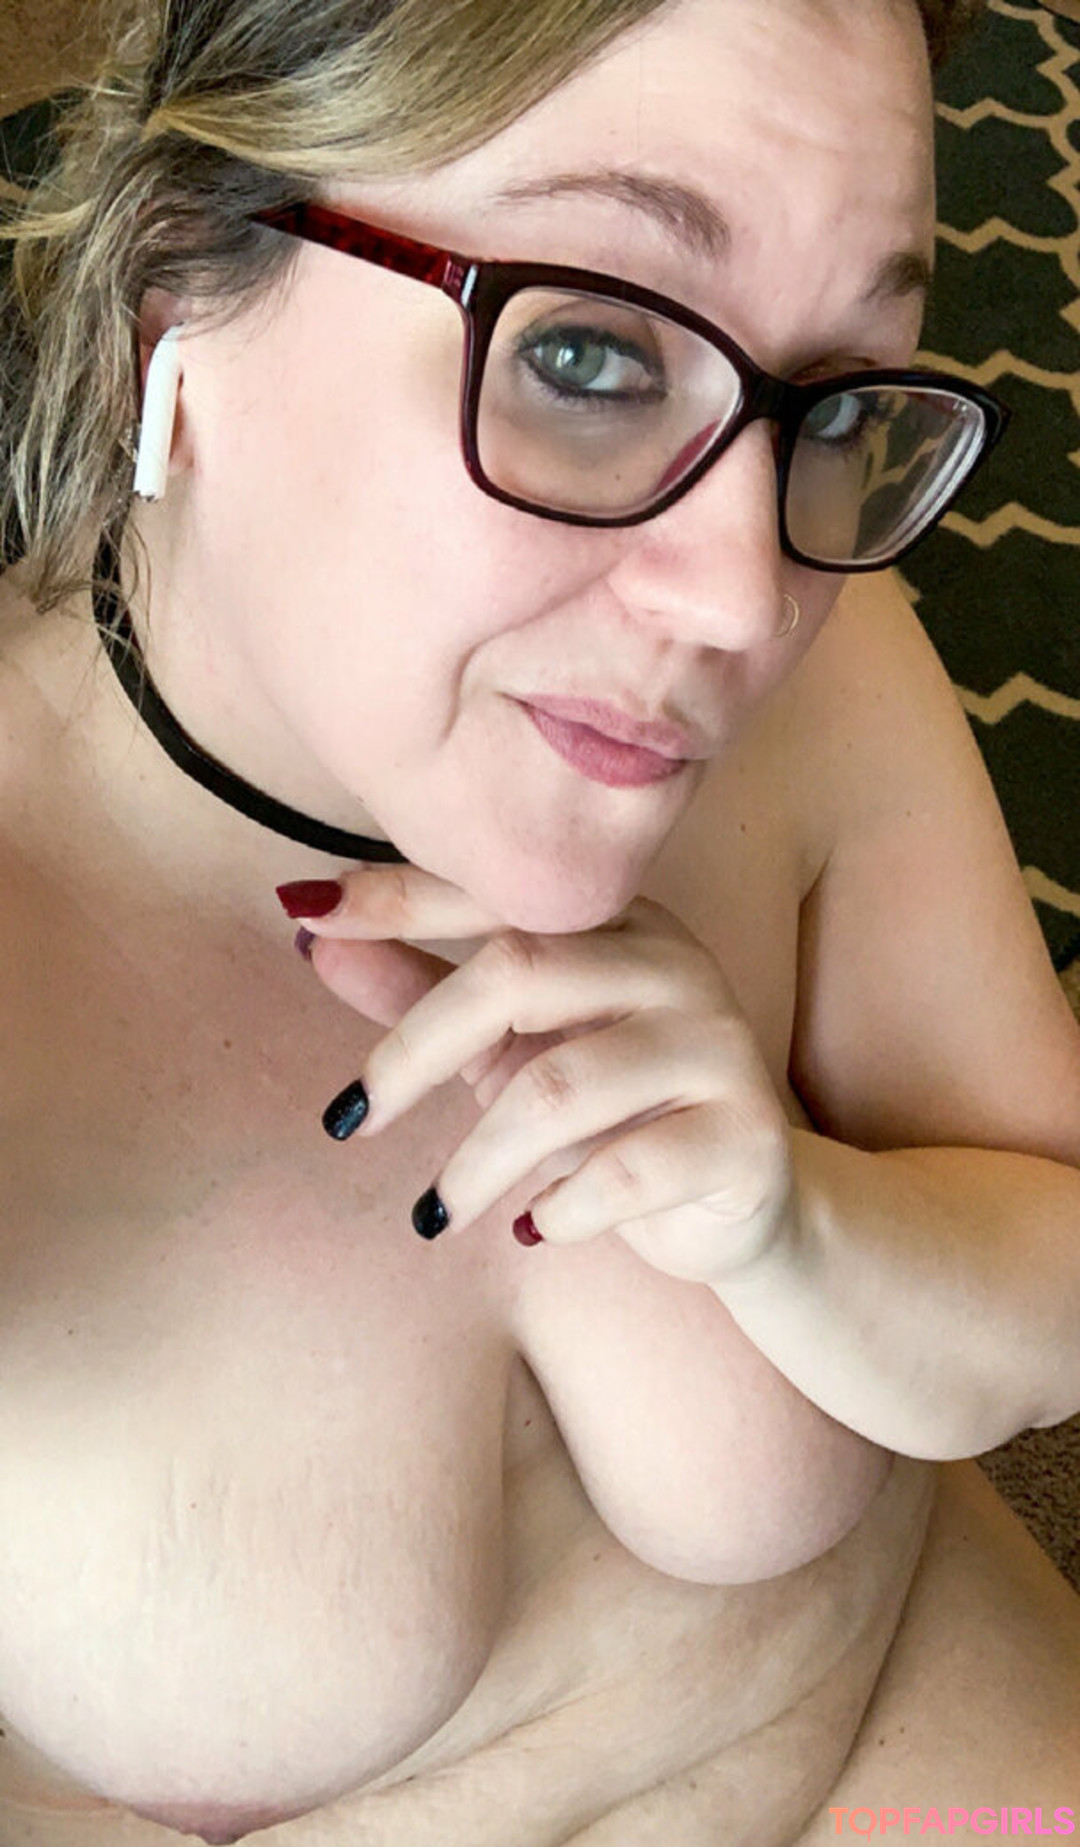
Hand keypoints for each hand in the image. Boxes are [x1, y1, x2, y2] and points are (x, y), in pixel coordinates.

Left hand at [279, 867, 796, 1285]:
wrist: (745, 1204)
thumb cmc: (612, 1116)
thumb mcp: (506, 1050)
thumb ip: (420, 990)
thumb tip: (313, 937)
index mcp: (617, 923)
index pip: (495, 894)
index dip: (397, 900)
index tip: (303, 915)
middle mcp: (674, 964)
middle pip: (519, 971)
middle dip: (413, 1048)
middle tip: (350, 1121)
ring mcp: (717, 1046)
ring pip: (561, 1085)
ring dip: (476, 1160)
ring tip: (435, 1212)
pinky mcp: (746, 1134)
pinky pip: (628, 1170)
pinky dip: (563, 1208)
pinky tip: (538, 1229)